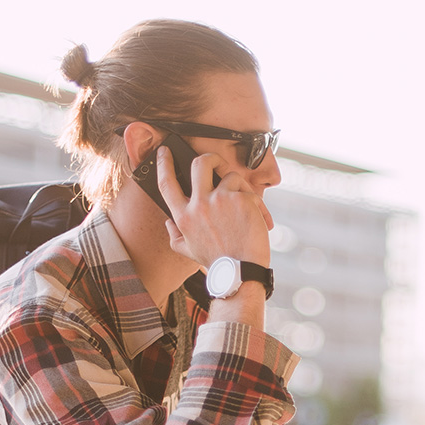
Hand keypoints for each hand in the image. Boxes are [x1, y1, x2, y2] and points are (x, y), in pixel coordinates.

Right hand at [157, 146, 272, 268]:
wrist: (241, 272)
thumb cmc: (218, 263)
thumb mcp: (188, 252)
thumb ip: (175, 236)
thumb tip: (167, 222)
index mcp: (183, 217)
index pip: (166, 184)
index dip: (163, 164)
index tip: (164, 152)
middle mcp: (198, 205)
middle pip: (199, 164)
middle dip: (211, 158)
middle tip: (217, 163)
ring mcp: (219, 200)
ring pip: (230, 176)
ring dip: (241, 188)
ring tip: (249, 208)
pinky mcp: (239, 199)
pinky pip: (248, 191)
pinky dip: (257, 204)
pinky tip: (261, 221)